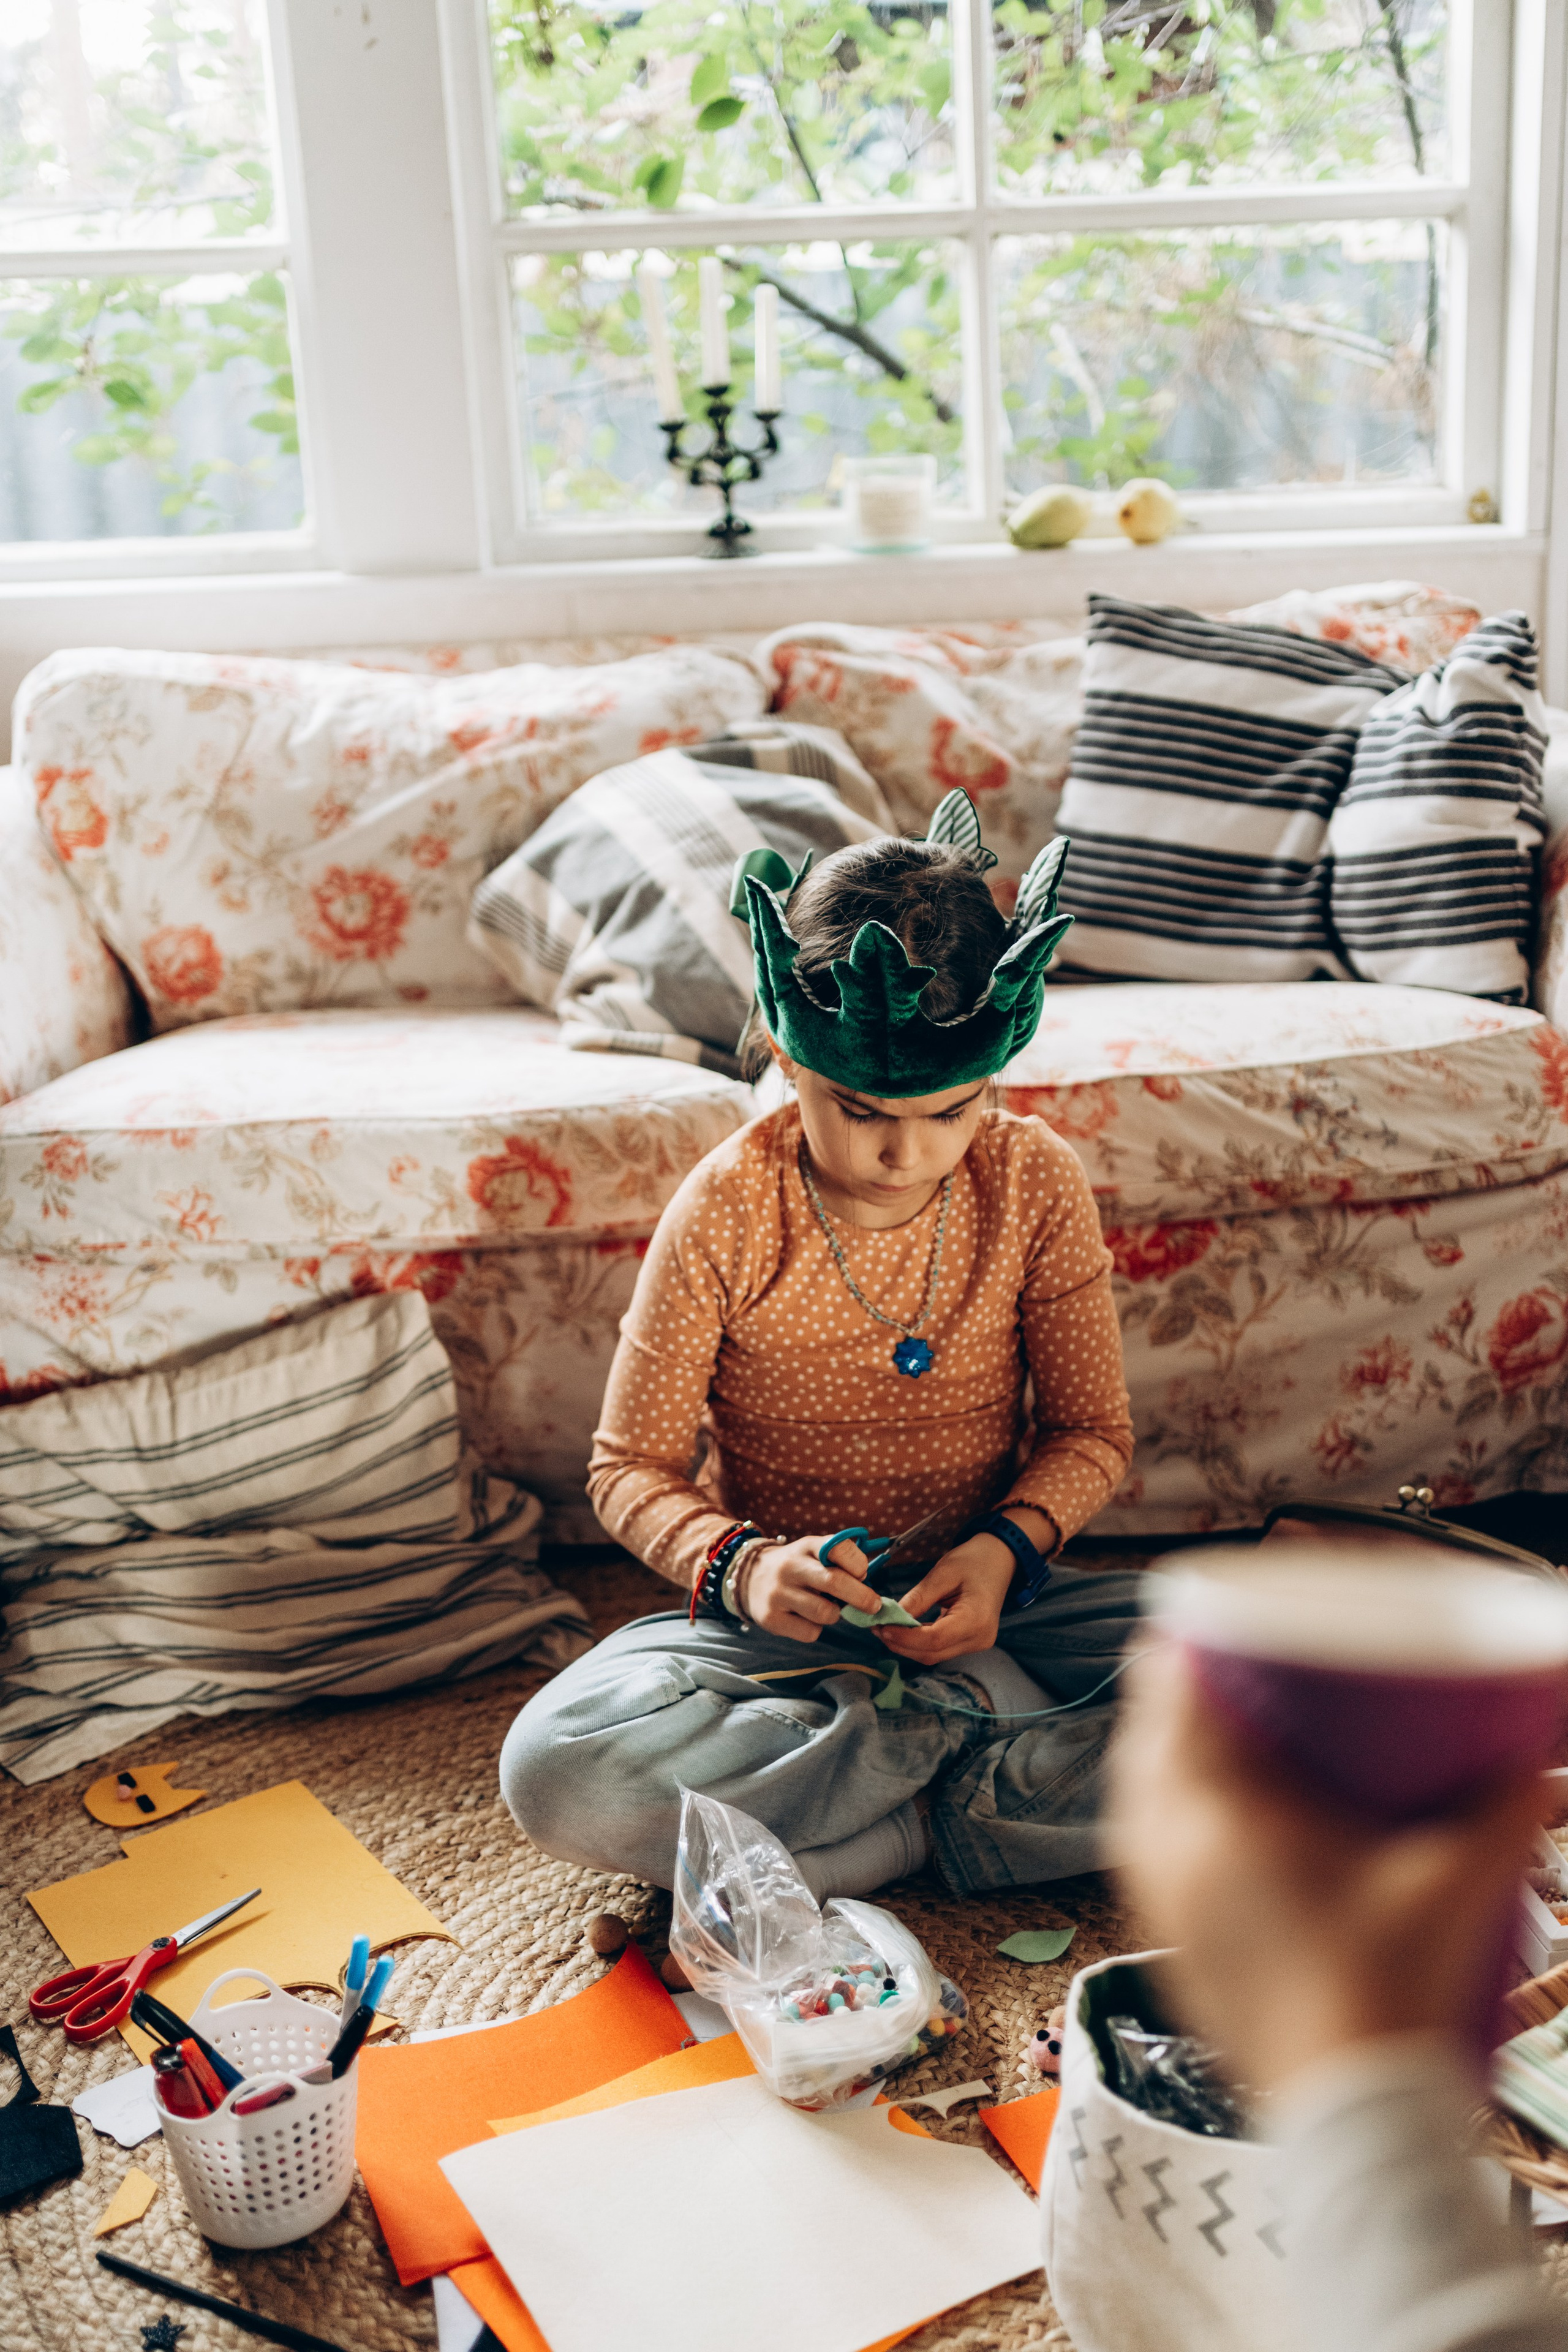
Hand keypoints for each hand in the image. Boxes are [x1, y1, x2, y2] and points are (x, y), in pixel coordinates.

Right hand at [736, 1536, 882, 1643]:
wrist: (749, 1578)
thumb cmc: (797, 1567)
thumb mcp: (814, 1552)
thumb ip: (840, 1561)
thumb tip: (866, 1584)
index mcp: (806, 1546)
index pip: (839, 1548)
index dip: (858, 1564)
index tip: (862, 1575)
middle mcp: (790, 1566)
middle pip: (835, 1582)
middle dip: (862, 1597)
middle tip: (873, 1606)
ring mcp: (778, 1593)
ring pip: (825, 1612)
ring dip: (835, 1615)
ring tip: (827, 1609)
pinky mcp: (771, 1618)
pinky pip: (810, 1632)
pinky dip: (816, 1629)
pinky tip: (806, 1618)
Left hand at [875, 1536, 1014, 1667]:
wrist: (1000, 1559)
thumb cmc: (974, 1560)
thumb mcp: (943, 1573)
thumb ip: (918, 1598)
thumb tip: (890, 1616)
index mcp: (976, 1619)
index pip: (933, 1639)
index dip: (903, 1637)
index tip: (880, 1627)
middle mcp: (979, 1639)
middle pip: (932, 1653)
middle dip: (901, 1644)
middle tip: (876, 1628)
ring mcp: (976, 1643)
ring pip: (933, 1655)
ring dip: (907, 1645)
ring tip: (884, 1628)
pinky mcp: (970, 1642)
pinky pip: (940, 1648)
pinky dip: (919, 1642)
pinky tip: (902, 1629)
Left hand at [1109, 1640, 1543, 2096]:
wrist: (1351, 2114)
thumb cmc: (1392, 1991)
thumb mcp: (1457, 1879)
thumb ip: (1504, 1803)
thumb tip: (1537, 1751)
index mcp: (1218, 1812)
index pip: (1172, 1689)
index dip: (1190, 1637)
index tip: (1219, 1612)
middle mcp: (1165, 1845)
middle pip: (1140, 1730)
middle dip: (1175, 1686)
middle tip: (1222, 1658)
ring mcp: (1155, 1896)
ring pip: (1130, 1787)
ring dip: (1161, 1746)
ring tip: (1208, 1724)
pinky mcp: (1164, 1938)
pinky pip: (1135, 1840)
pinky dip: (1156, 1806)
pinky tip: (1197, 1808)